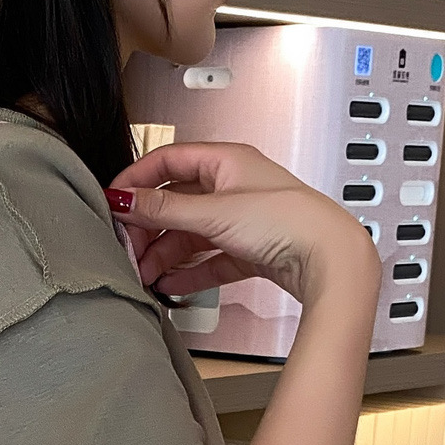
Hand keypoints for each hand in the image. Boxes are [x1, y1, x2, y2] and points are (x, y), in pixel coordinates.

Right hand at [107, 142, 381, 309]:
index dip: (138, 179)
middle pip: (177, 201)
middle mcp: (233, 186)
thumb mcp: (214, 213)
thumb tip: (124, 199)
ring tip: (145, 272)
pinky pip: (209, 258)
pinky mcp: (250, 249)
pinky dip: (188, 271)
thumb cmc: (288, 222)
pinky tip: (171, 284)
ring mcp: (242, 218)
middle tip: (127, 245)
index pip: (169, 160)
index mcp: (227, 161)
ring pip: (191, 233)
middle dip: (149, 226)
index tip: (114, 200)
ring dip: (165, 253)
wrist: (330, 259)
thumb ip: (164, 210)